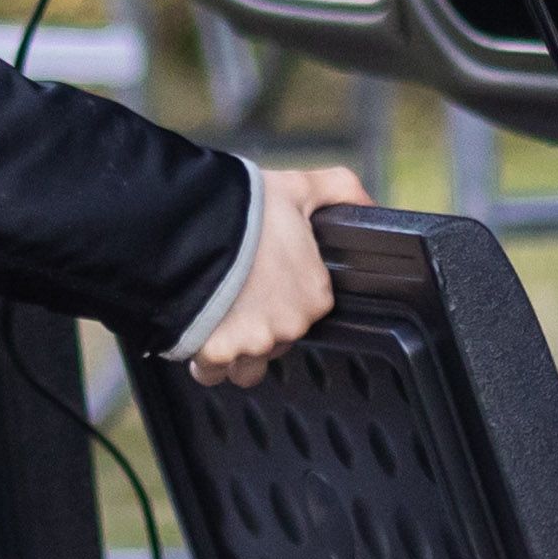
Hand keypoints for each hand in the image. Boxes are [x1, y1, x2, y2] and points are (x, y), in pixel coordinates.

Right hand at [175, 165, 372, 381]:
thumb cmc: (245, 208)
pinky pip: (210, 372)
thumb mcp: (300, 187)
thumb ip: (340, 191)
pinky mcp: (216, 355)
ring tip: (213, 316)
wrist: (189, 225)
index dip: (279, 298)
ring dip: (231, 349)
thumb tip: (368, 205)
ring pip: (244, 365)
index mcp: (314, 296)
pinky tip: (195, 328)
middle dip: (256, 325)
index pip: (303, 313)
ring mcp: (253, 345)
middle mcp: (290, 327)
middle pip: (275, 342)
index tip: (259, 280)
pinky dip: (201, 357)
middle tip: (233, 293)